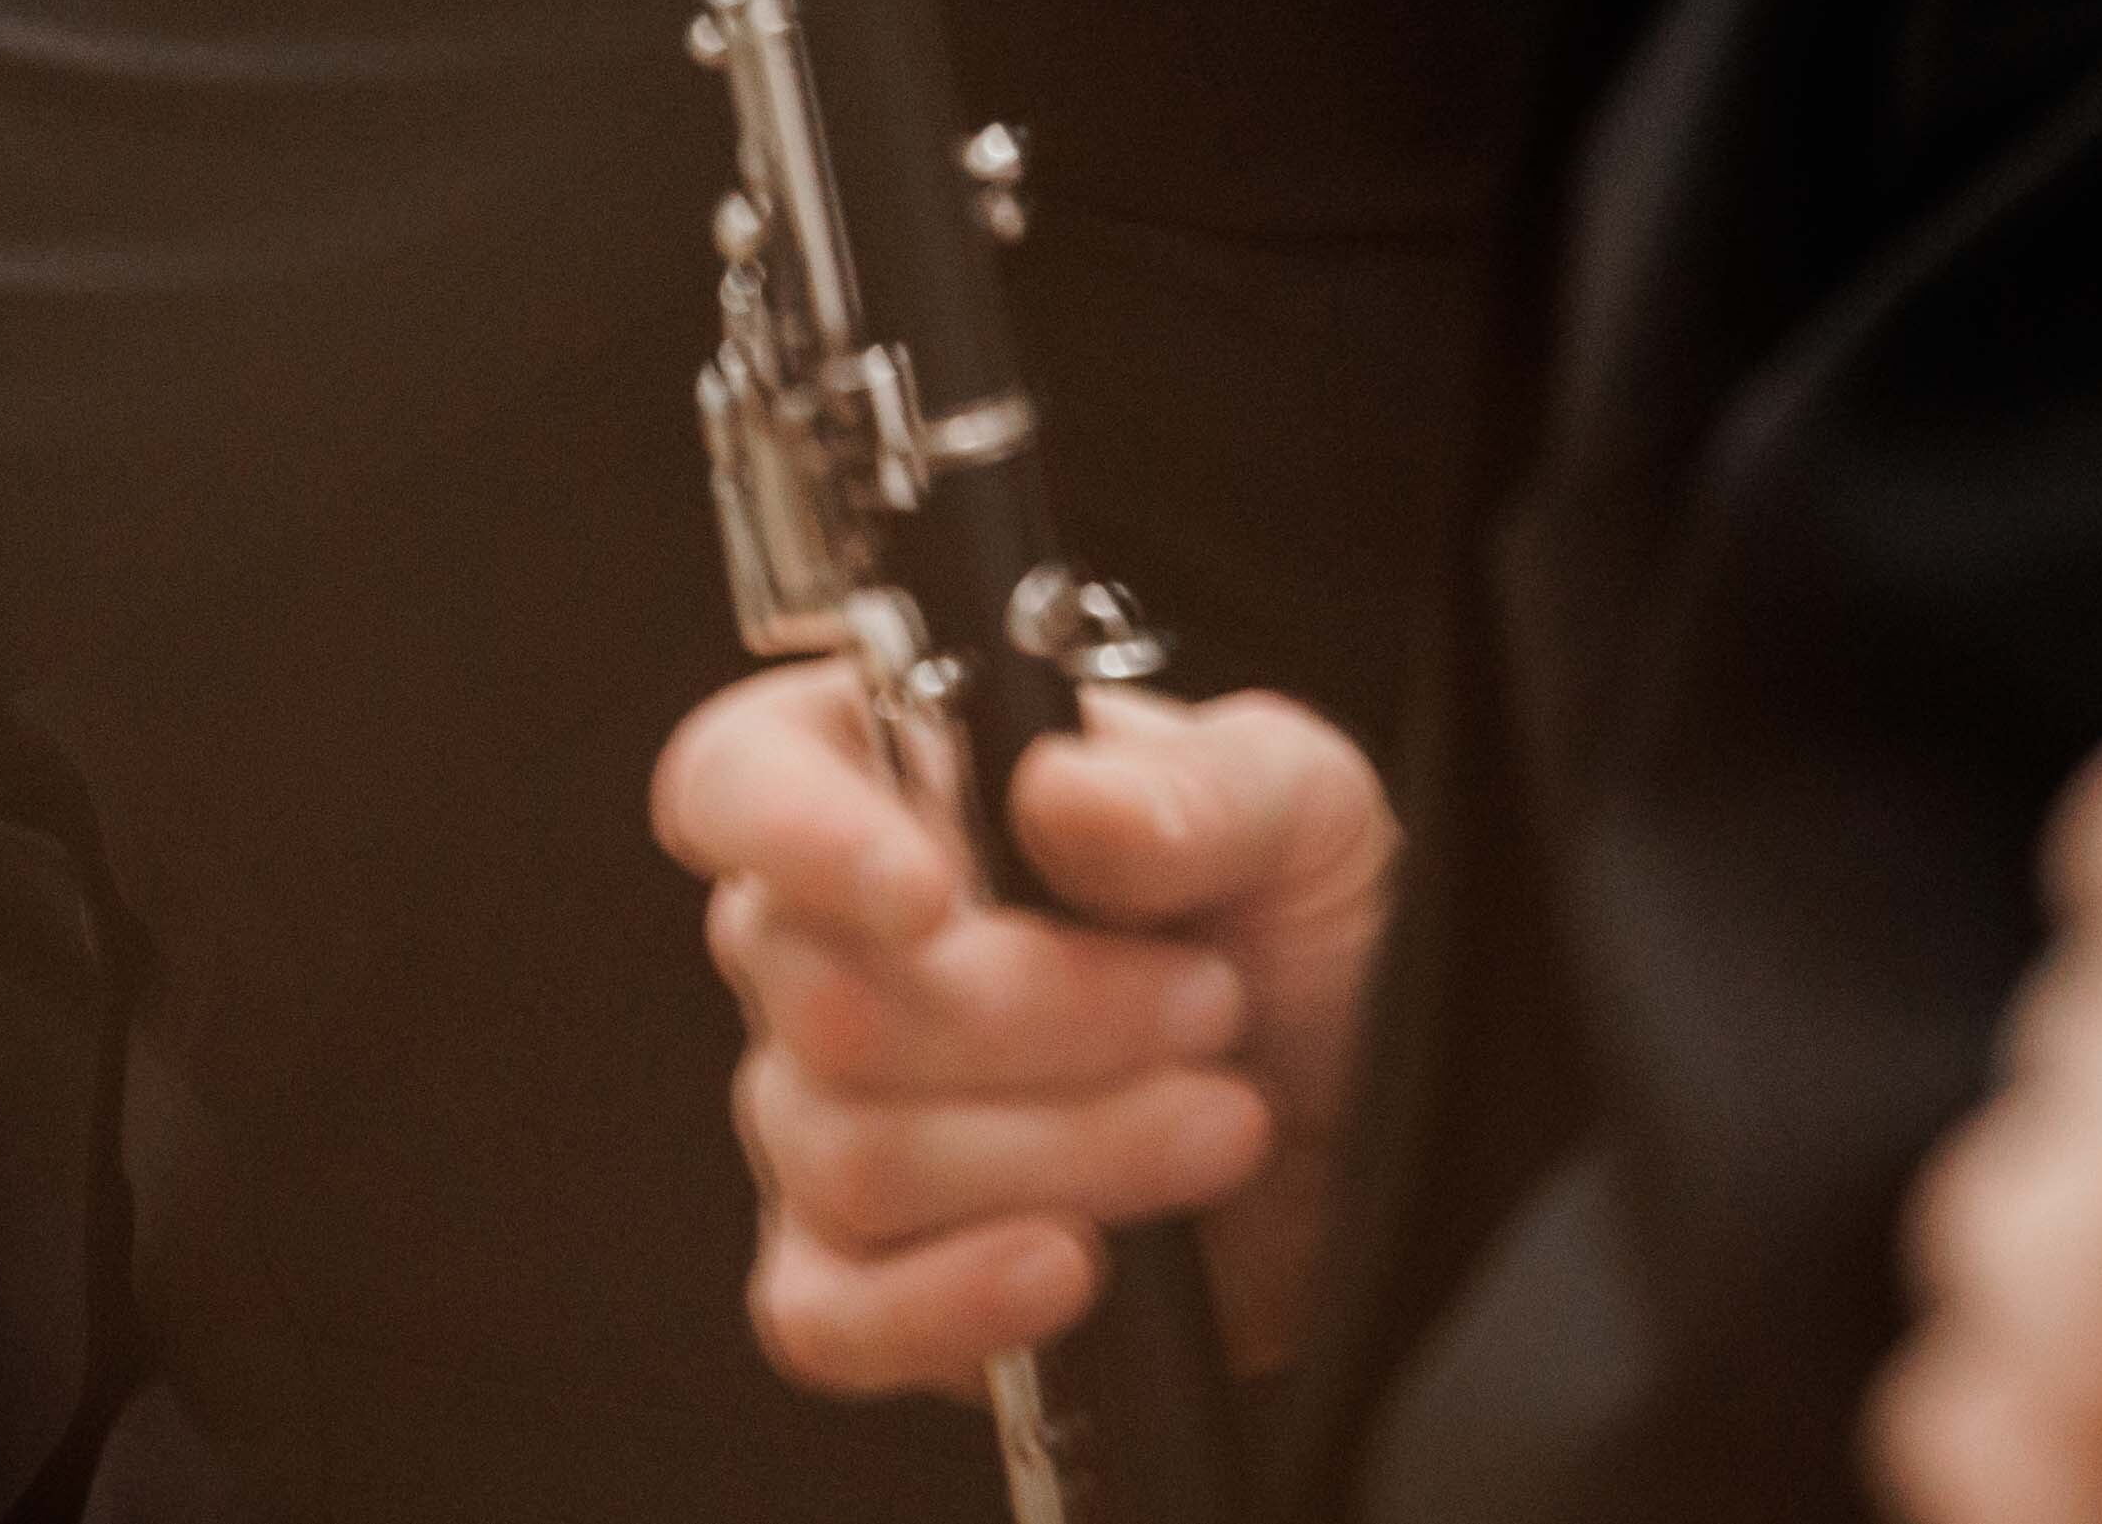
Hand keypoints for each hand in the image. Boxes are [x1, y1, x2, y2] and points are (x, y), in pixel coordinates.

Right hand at [655, 659, 1396, 1403]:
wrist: (1365, 1131)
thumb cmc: (1301, 934)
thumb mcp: (1301, 812)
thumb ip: (1199, 788)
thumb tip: (1060, 798)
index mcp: (883, 782)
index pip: (736, 782)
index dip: (800, 838)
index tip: (930, 899)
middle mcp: (817, 951)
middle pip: (821, 1003)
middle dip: (1047, 1020)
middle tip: (1215, 1004)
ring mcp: (821, 1125)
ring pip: (853, 1162)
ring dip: (1072, 1152)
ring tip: (1226, 1123)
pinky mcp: (866, 1283)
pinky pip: (822, 1319)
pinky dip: (946, 1303)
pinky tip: (1073, 1270)